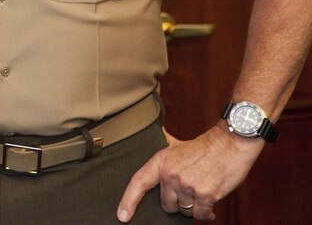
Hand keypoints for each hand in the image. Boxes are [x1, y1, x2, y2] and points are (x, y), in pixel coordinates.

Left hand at [117, 123, 262, 221]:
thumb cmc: (205, 146)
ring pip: (185, 210)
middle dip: (177, 203)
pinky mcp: (205, 194)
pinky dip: (206, 213)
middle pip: (166, 204)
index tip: (122, 215)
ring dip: (193, 207)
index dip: (128, 201)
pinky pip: (200, 214)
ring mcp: (188, 185)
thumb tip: (153, 138)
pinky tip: (210, 205)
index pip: (139, 182)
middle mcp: (171, 174)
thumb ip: (164, 150)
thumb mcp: (176, 144)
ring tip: (201, 193)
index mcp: (161, 161)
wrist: (230, 143)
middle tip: (188, 192)